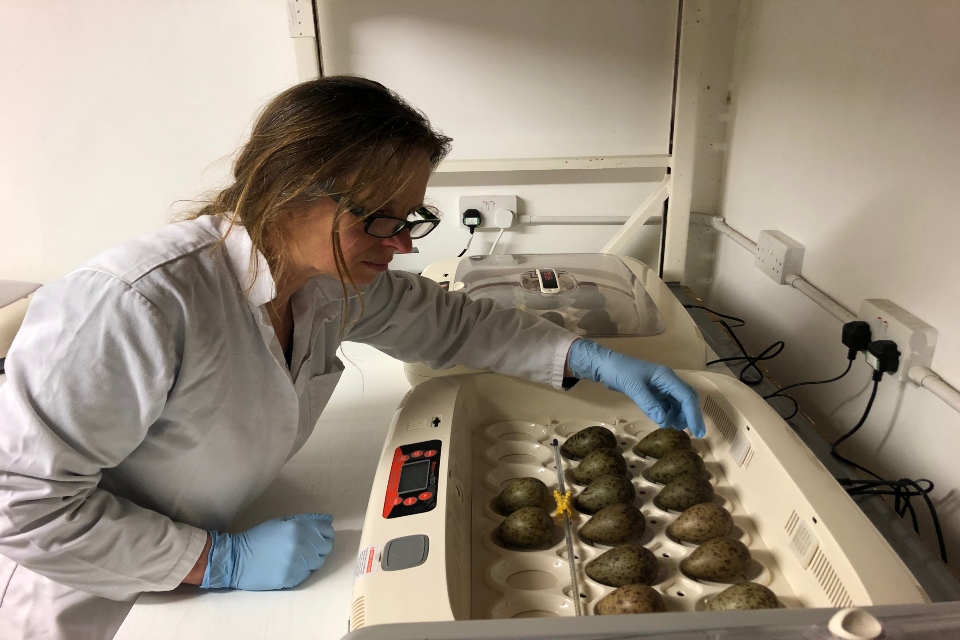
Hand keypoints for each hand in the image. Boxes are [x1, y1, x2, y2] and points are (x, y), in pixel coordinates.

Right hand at [201, 513, 334, 590]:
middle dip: (318, 547)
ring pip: (318, 562)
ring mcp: (297, 563)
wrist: (236, 560)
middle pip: (326, 547)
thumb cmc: (258, 538)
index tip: (318, 536)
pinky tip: (287, 567)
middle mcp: (301, 545)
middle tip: (304, 547)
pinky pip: (307, 574)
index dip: (325, 533)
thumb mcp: (281, 522)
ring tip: (293, 557)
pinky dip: (301, 571)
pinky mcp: (292, 579)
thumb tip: (328, 520)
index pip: (328, 531)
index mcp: (299, 528)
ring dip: (310, 560)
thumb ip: (306, 521)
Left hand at [567, 339, 705, 437]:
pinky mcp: (653, 391)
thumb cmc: (620, 372)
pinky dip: (669, 414)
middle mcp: (668, 381)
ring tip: (676, 428)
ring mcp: (661, 386)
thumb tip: (665, 422)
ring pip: (678, 402)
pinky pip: (667, 404)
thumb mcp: (634, 388)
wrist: (605, 365)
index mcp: (667, 377)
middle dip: (692, 415)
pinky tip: (665, 422)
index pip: (686, 397)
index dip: (693, 414)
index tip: (698, 431)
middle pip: (687, 398)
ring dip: (680, 415)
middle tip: (696, 433)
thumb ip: (650, 404)